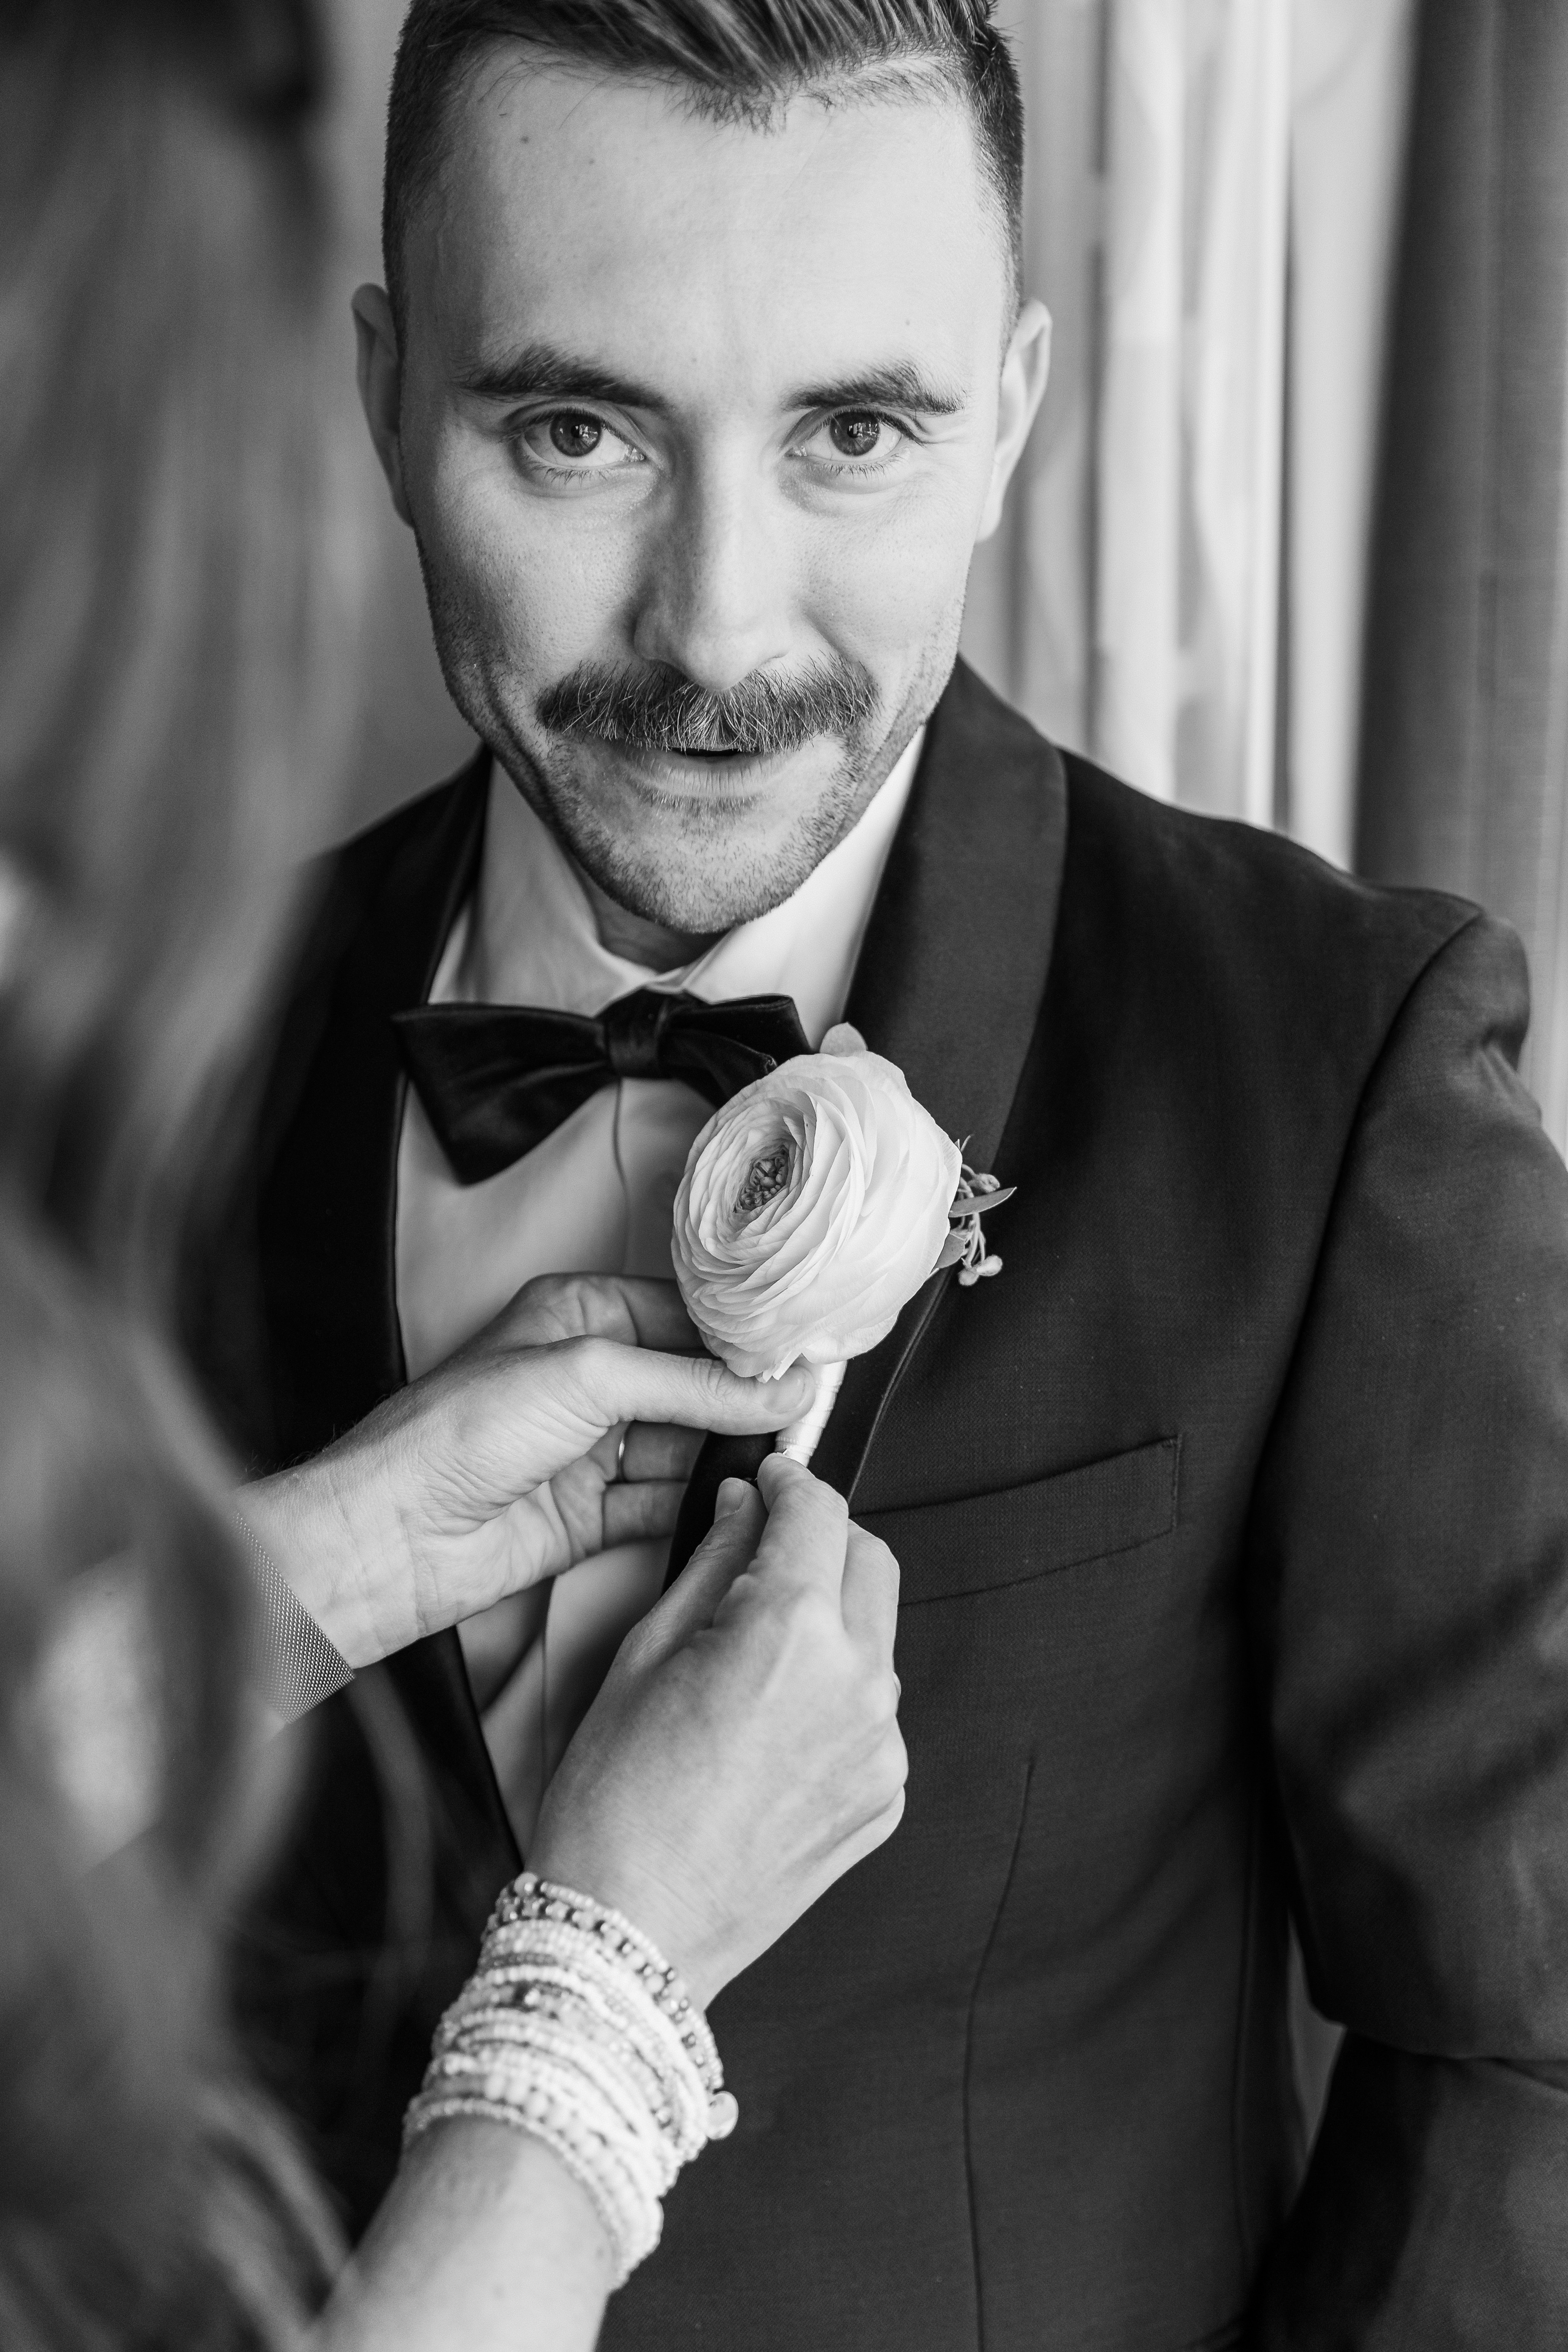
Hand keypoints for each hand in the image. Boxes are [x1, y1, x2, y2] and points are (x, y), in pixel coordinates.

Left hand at [240, 1274, 813, 1668]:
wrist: (394, 1535)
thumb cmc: (452, 1434)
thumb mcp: (589, 1376)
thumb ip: (692, 1383)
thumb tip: (774, 1388)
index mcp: (579, 1317)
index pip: (685, 1317)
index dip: (742, 1338)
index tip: (801, 1356)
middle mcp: (587, 1380)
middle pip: (692, 1384)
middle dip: (742, 1400)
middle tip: (804, 1410)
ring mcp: (591, 1450)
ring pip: (686, 1446)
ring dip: (728, 1453)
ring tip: (780, 1456)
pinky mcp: (592, 1515)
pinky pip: (665, 1504)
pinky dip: (700, 1503)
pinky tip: (736, 1499)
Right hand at [530, 1454, 906, 2008]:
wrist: (628, 1933)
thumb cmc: (615, 1802)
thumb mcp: (645, 1655)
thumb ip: (713, 1567)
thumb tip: (745, 1507)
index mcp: (794, 1633)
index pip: (820, 1512)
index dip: (791, 1481)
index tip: (771, 1479)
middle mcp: (858, 1685)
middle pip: (870, 1563)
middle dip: (824, 1541)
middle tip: (767, 1550)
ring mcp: (880, 1749)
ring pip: (874, 1641)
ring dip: (829, 1622)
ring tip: (752, 1654)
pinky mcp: (883, 1799)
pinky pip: (870, 1716)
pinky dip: (832, 1697)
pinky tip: (767, 1726)